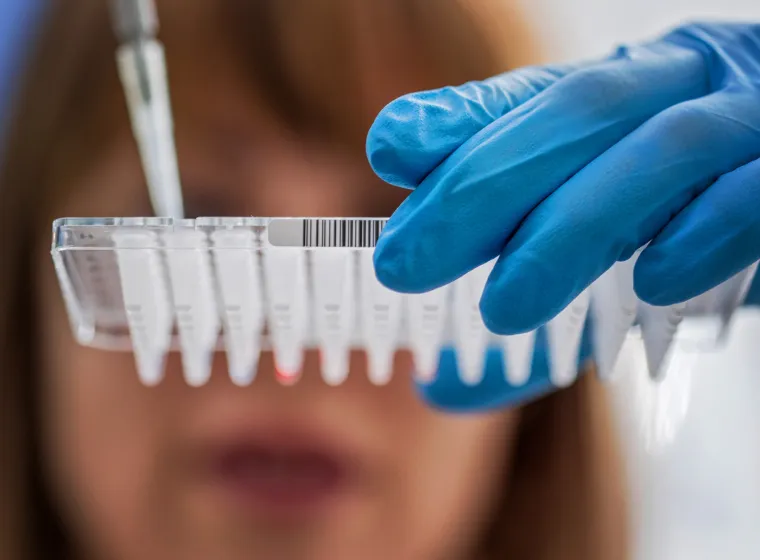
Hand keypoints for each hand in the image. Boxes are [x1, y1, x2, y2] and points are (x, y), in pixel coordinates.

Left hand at [366, 23, 759, 410]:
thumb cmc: (694, 214)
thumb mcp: (603, 251)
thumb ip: (528, 309)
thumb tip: (438, 385)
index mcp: (617, 99)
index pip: (529, 100)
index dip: (459, 122)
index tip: (388, 151)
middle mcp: (676, 88)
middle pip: (573, 114)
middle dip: (482, 187)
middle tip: (404, 262)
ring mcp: (744, 119)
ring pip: (658, 150)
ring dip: (571, 229)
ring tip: (503, 309)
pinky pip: (756, 192)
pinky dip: (703, 233)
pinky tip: (653, 283)